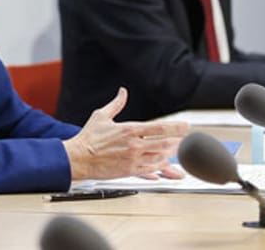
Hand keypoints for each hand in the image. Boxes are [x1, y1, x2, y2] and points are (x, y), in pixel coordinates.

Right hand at [62, 88, 188, 180]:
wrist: (78, 158)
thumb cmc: (88, 138)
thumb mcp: (101, 116)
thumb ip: (116, 104)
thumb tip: (122, 92)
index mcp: (129, 130)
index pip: (160, 128)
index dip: (176, 127)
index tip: (186, 126)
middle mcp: (134, 145)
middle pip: (166, 144)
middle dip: (178, 143)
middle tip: (186, 141)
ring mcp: (134, 160)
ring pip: (161, 159)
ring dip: (171, 156)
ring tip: (176, 153)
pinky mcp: (130, 172)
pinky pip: (152, 171)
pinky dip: (161, 169)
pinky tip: (165, 168)